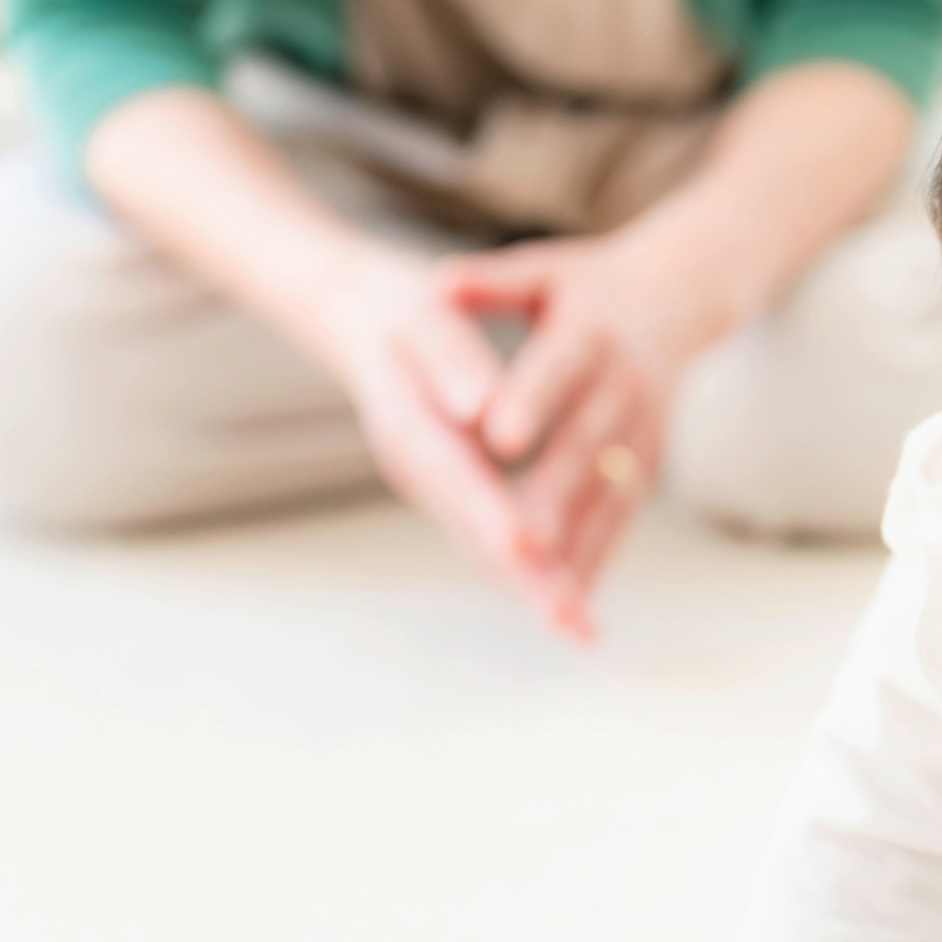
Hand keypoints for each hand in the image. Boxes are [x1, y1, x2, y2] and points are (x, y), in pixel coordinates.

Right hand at [321, 250, 572, 625]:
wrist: (361, 317)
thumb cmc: (401, 312)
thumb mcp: (422, 315)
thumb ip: (451, 360)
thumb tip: (477, 408)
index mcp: (410, 423)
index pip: (458, 475)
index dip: (494, 515)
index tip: (529, 550)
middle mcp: (420, 468)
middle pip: (474, 530)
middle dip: (523, 576)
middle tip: (569, 619)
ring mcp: (436, 487)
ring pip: (486, 546)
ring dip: (533, 589)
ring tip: (580, 629)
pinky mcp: (456, 493)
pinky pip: (494, 539)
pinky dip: (531, 571)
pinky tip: (573, 599)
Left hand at [442, 235, 727, 636]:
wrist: (681, 295)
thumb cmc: (587, 286)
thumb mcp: (542, 271)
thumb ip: (490, 282)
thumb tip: (441, 283)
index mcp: (590, 330)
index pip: (558, 367)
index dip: (531, 401)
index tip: (500, 440)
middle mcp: (625, 383)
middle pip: (587, 445)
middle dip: (555, 497)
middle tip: (519, 544)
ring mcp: (644, 426)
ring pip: (609, 491)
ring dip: (581, 544)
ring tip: (548, 598)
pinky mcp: (650, 460)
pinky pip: (621, 514)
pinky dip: (597, 558)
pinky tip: (569, 603)